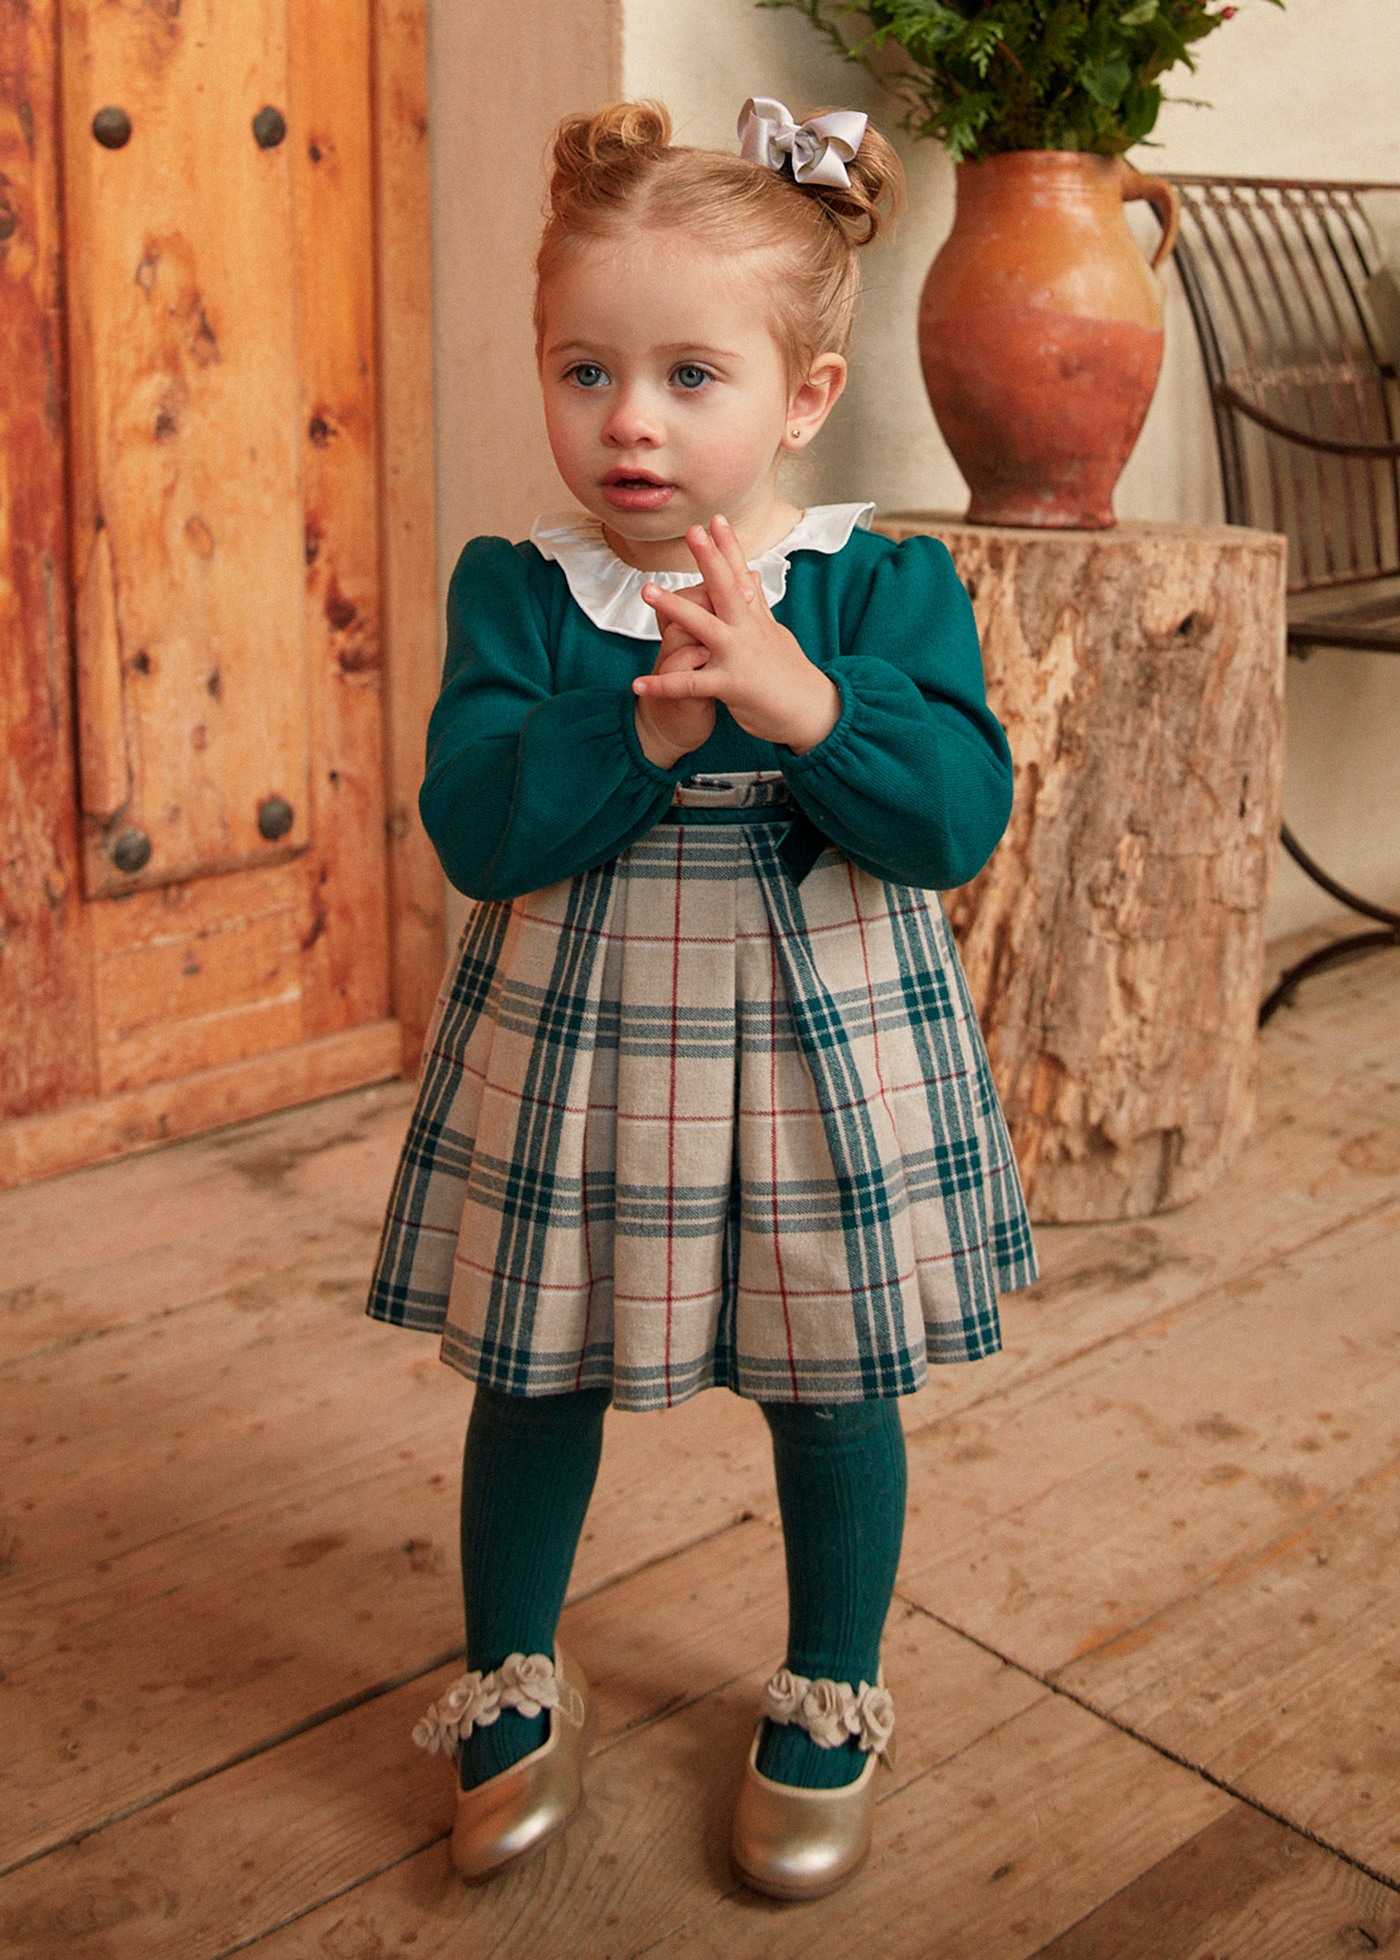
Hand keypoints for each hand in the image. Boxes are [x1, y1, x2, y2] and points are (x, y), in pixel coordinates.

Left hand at [632, 516, 839, 752]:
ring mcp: (739, 656)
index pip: (741, 575)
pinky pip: (691, 685)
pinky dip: (663, 685)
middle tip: (691, 531)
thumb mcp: (775, 634)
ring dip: (674, 607)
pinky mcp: (732, 686)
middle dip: (709, 559)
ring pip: (704, 627)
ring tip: (646, 590)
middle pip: (726, 588)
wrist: (811, 712)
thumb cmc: (790, 674)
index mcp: (756, 618)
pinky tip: (638, 683)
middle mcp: (748, 631)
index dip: (729, 546)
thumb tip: (751, 574)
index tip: (716, 518)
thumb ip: (757, 605)